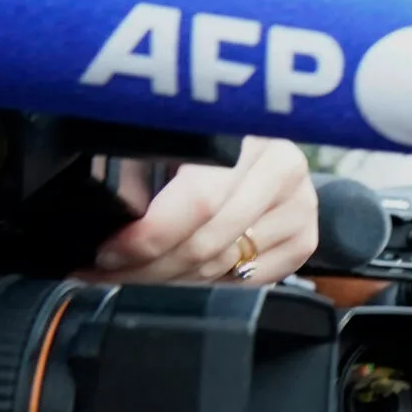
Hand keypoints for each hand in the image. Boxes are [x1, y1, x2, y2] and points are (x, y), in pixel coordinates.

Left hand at [81, 137, 316, 284]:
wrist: (253, 145)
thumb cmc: (196, 136)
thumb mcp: (159, 133)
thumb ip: (136, 167)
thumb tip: (107, 215)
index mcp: (244, 130)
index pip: (200, 200)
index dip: (150, 236)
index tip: (108, 253)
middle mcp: (283, 167)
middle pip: (212, 240)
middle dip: (152, 266)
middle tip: (111, 273)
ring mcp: (301, 206)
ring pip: (225, 264)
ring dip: (174, 277)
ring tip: (136, 273)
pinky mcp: (305, 238)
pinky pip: (250, 278)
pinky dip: (209, 281)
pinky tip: (179, 272)